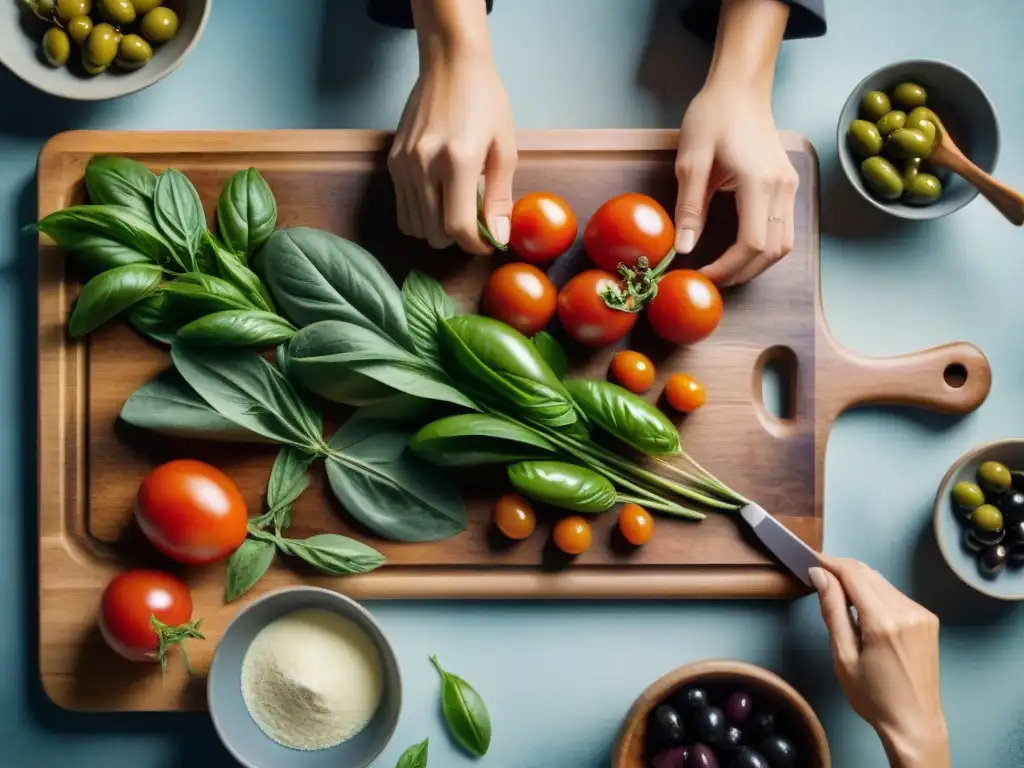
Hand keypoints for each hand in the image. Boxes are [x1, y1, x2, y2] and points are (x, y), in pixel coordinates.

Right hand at [388, 27, 515, 254]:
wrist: (449, 63)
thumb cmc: (485, 101)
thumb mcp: (504, 149)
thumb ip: (499, 197)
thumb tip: (498, 236)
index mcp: (457, 161)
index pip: (457, 226)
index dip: (474, 245)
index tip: (487, 242)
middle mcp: (424, 165)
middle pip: (433, 233)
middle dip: (457, 238)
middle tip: (474, 223)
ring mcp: (403, 164)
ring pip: (415, 226)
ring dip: (437, 230)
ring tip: (455, 211)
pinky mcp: (392, 162)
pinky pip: (402, 209)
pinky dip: (421, 216)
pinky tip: (438, 199)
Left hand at [674, 84, 798, 286]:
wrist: (740, 88)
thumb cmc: (713, 117)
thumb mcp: (691, 161)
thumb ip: (689, 208)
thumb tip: (683, 249)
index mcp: (760, 182)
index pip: (752, 244)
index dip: (727, 268)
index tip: (701, 275)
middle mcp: (782, 188)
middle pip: (772, 252)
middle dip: (741, 273)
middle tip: (709, 279)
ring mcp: (790, 187)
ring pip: (783, 245)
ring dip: (755, 265)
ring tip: (723, 270)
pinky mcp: (788, 186)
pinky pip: (783, 230)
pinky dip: (764, 249)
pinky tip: (738, 252)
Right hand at [810, 558, 949, 767]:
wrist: (914, 723)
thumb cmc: (873, 697)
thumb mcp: (843, 656)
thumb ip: (832, 611)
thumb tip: (821, 576)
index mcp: (884, 622)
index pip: (854, 574)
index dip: (830, 563)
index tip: (811, 561)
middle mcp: (908, 612)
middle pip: (868, 573)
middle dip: (842, 569)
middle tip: (820, 576)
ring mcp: (922, 614)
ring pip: (881, 582)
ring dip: (858, 582)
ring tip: (840, 598)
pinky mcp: (928, 619)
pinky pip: (894, 595)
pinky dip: (875, 594)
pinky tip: (864, 611)